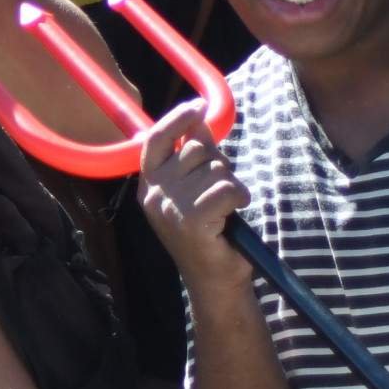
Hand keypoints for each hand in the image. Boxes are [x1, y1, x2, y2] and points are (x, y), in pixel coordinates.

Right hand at [136, 97, 252, 290]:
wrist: (215, 282)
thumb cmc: (210, 234)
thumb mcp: (194, 191)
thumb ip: (192, 158)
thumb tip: (200, 124)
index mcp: (148, 185)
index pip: (156, 139)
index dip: (178, 119)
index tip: (199, 106)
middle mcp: (153, 194)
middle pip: (196, 150)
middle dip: (219, 164)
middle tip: (221, 192)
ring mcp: (170, 208)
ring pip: (216, 169)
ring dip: (232, 184)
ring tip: (227, 208)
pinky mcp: (191, 220)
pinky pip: (227, 189)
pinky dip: (240, 196)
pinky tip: (237, 211)